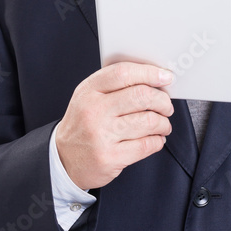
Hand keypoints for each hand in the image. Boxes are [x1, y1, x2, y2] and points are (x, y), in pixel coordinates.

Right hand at [55, 62, 173, 189]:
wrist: (63, 158)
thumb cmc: (83, 123)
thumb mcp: (88, 96)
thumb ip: (115, 84)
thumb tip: (154, 77)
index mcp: (89, 91)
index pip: (124, 73)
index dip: (150, 73)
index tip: (165, 77)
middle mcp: (94, 111)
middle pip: (141, 96)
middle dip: (162, 101)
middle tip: (166, 106)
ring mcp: (102, 135)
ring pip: (149, 121)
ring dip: (163, 123)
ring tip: (162, 124)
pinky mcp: (110, 157)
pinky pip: (147, 145)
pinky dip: (158, 141)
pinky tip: (155, 139)